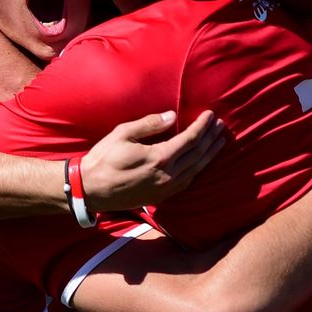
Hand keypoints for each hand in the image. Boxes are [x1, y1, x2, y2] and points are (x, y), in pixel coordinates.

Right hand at [79, 110, 225, 211]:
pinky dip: (199, 169)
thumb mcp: (123, 133)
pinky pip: (188, 181)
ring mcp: (166, 188)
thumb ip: (149, 124)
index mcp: (159, 158)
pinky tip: (202, 162)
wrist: (90, 189)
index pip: (190, 139)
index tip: (211, 115)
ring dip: (210, 154)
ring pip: (197, 170)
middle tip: (221, 126)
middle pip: (198, 155)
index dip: (203, 126)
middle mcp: (168, 175)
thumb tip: (172, 116)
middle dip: (211, 138)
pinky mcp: (162, 196)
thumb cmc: (103, 158)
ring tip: (219, 142)